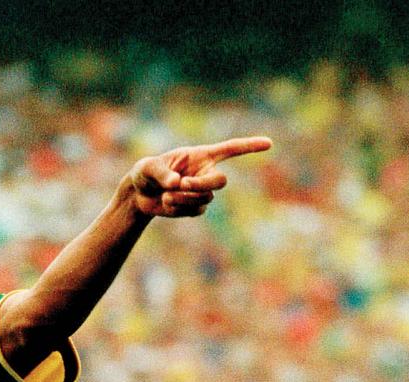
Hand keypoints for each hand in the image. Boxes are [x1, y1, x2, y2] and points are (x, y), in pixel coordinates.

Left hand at [125, 136, 271, 217]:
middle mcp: (205, 172)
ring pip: (204, 198)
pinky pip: (195, 210)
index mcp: (200, 156)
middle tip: (181, 185)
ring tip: (165, 195)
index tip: (269, 143)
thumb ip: (161, 173)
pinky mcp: (195, 207)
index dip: (249, 146)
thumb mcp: (147, 168)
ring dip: (183, 198)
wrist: (139, 195)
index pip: (230, 149)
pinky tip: (167, 203)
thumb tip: (177, 182)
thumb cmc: (145, 173)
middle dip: (202, 185)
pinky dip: (179, 209)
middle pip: (220, 181)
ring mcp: (201, 191)